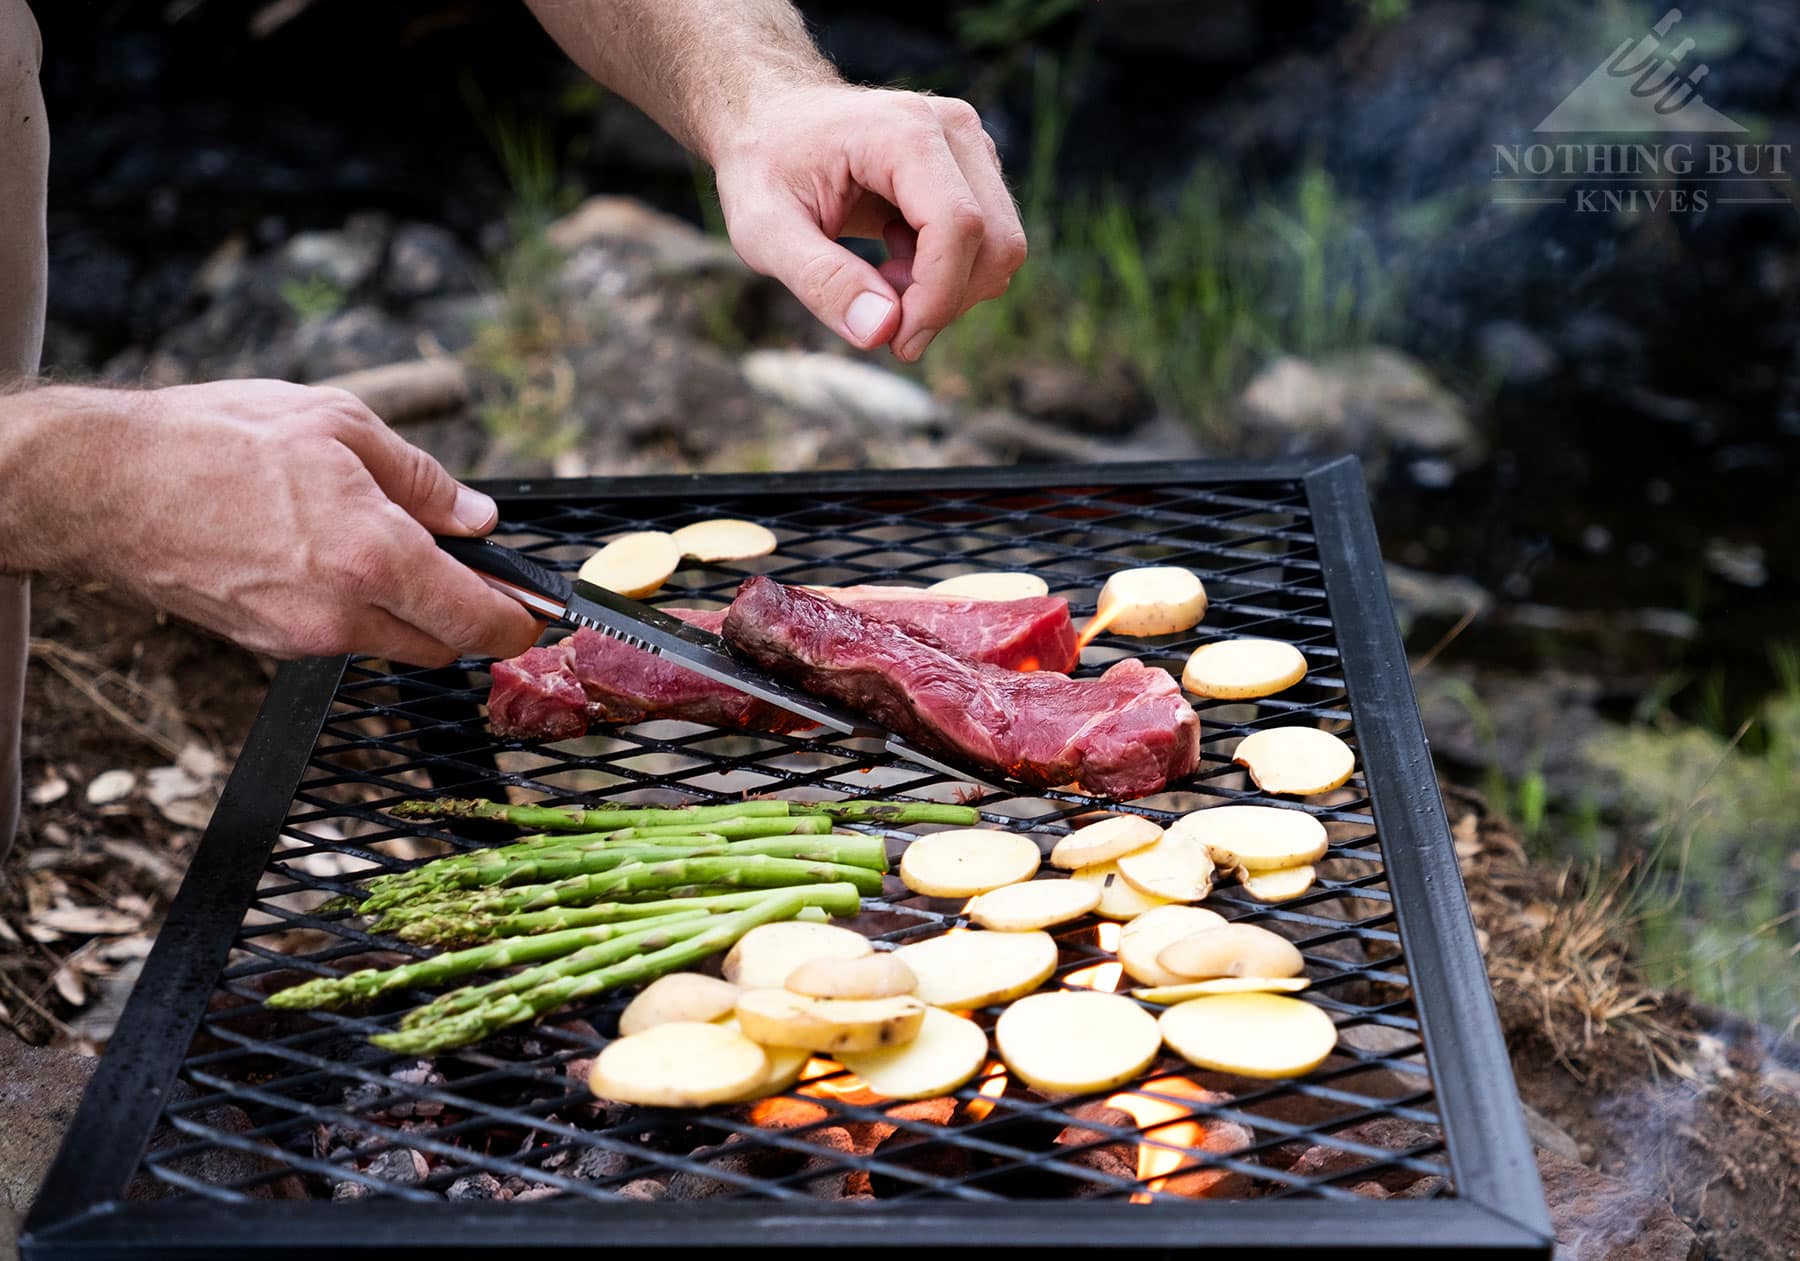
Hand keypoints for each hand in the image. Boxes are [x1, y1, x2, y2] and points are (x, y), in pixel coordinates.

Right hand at [56, 380, 539, 666]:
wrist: (105, 483)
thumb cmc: (216, 440)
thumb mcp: (340, 425)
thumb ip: (423, 480)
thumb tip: (477, 518)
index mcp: (375, 555)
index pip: (479, 621)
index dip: (519, 621)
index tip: (533, 609)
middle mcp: (343, 611)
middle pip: (442, 644)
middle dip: (465, 612)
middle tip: (461, 563)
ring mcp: (301, 638)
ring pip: (390, 642)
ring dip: (406, 608)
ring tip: (374, 540)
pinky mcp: (266, 646)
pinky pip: (339, 636)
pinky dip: (354, 607)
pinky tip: (324, 554)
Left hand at [711, 84, 1027, 361]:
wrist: (772, 118)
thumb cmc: (763, 167)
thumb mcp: (765, 229)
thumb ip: (821, 280)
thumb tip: (881, 331)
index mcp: (904, 132)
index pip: (958, 226)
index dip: (936, 298)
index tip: (896, 343)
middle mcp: (953, 130)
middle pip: (995, 243)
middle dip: (943, 301)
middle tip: (877, 312)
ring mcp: (972, 147)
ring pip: (1000, 250)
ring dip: (944, 290)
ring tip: (879, 277)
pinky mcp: (975, 171)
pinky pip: (989, 246)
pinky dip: (947, 276)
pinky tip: (893, 260)